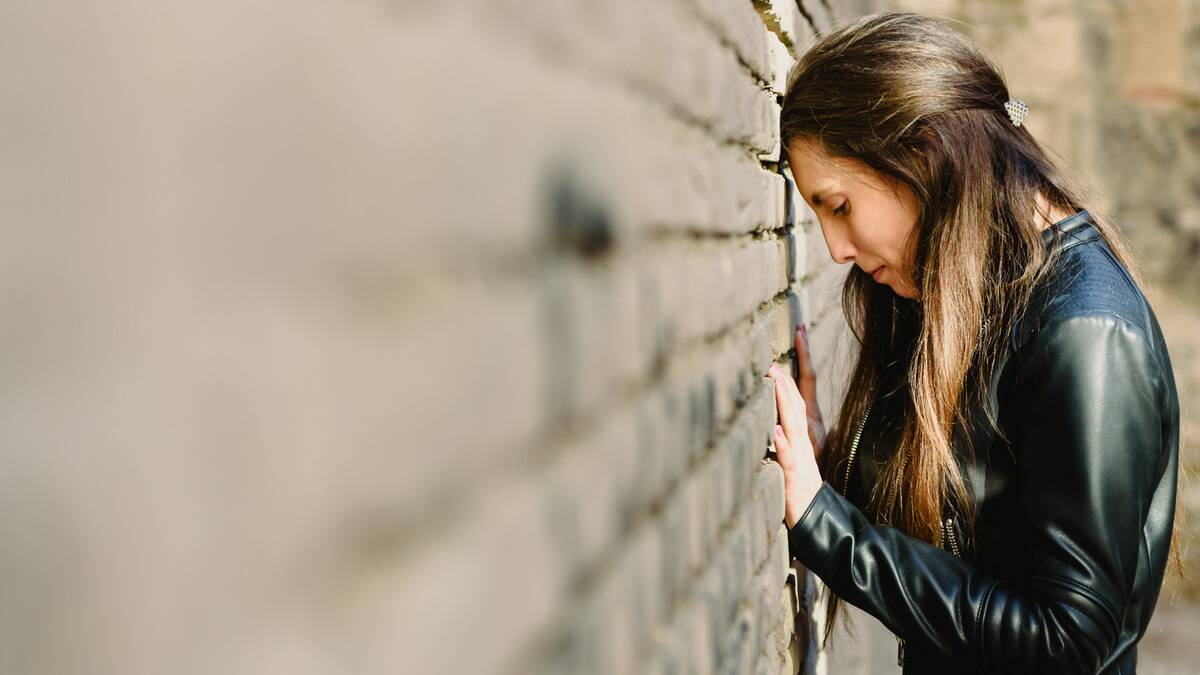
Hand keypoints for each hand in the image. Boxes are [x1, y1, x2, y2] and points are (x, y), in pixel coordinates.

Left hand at [769, 358, 824, 529]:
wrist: (817, 518)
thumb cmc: (802, 484)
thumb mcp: (797, 450)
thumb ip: (789, 426)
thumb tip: (778, 402)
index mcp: (808, 429)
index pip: (806, 387)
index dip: (804, 358)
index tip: (800, 330)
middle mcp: (807, 437)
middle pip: (800, 399)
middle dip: (792, 373)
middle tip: (786, 345)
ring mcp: (802, 456)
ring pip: (795, 423)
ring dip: (786, 401)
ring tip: (777, 380)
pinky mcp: (794, 477)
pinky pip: (789, 457)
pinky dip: (784, 444)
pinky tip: (778, 430)